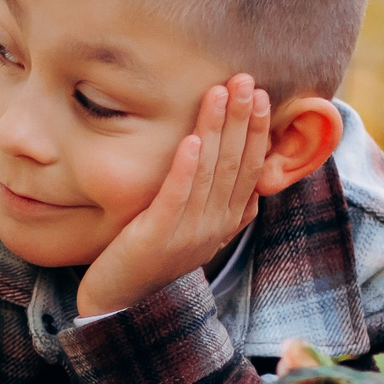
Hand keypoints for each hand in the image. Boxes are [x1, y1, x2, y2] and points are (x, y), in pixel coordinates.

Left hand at [76, 75, 271, 318]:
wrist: (121, 303)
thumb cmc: (154, 258)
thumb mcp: (195, 231)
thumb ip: (222, 206)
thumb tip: (253, 182)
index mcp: (226, 222)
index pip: (251, 169)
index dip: (258, 131)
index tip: (263, 96)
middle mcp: (215, 226)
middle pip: (235, 164)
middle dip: (243, 119)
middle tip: (247, 80)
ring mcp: (189, 232)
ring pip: (209, 172)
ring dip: (215, 129)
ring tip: (219, 93)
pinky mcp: (158, 235)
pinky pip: (176, 195)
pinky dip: (185, 166)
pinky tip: (189, 138)